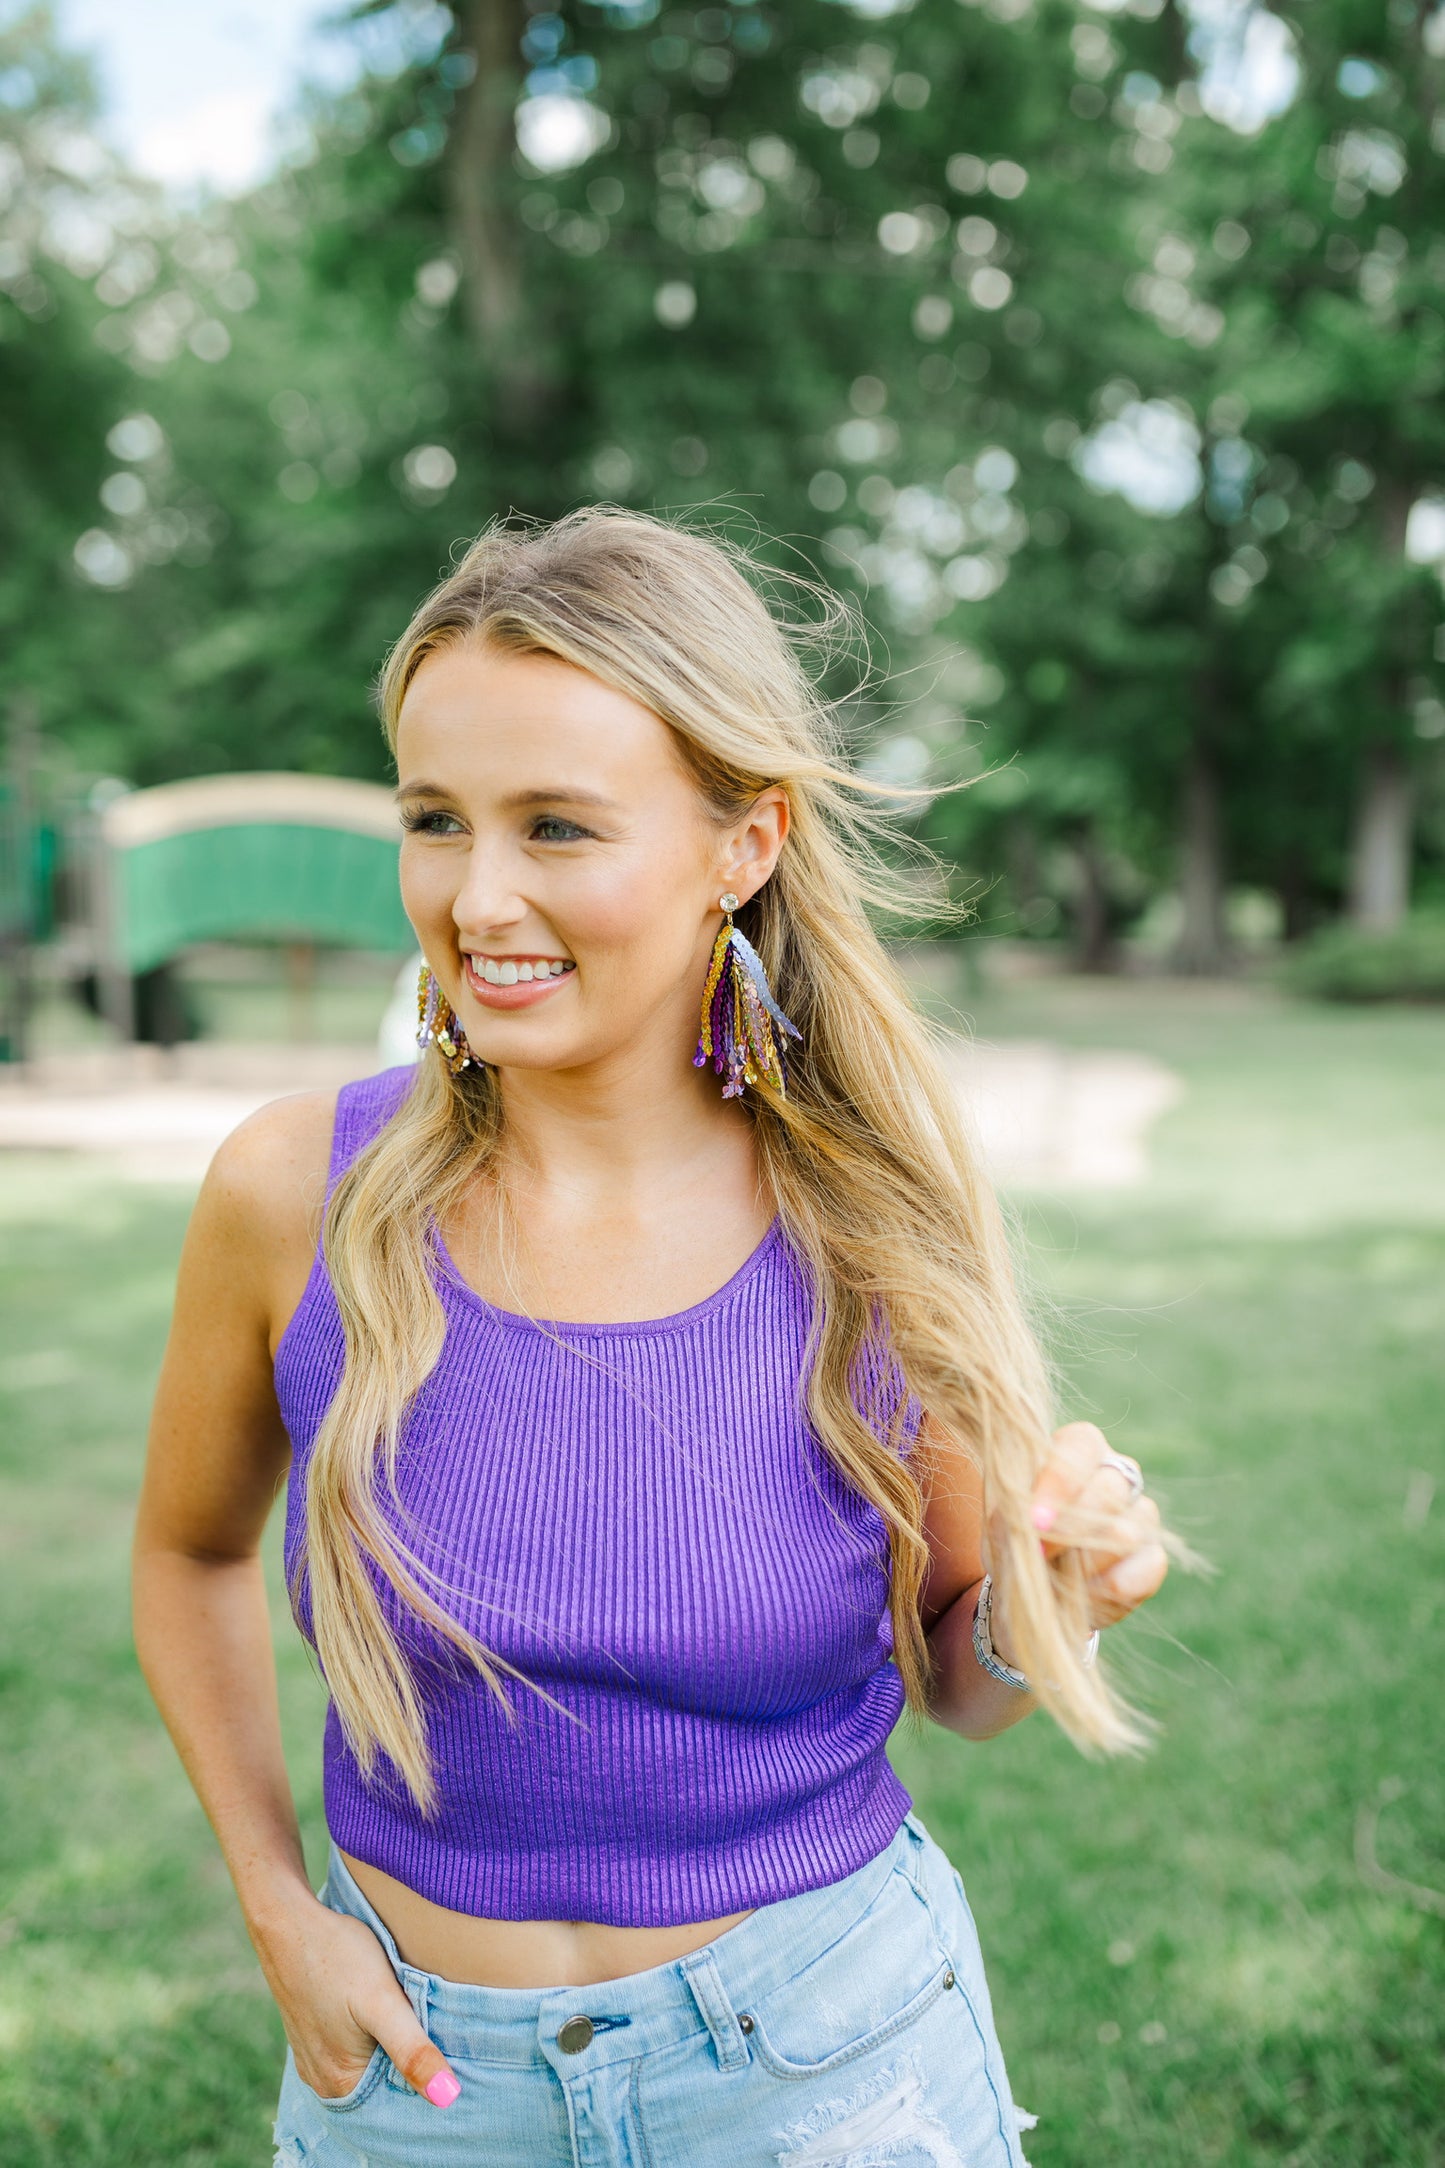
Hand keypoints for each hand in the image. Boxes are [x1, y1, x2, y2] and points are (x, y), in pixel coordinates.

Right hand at [254, 1892, 461, 2108]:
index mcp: (340, 2084)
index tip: (456, 2066)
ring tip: (417, 2026)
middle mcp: (323, 2081)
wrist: (289, 1920)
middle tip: (442, 2039)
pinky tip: (387, 2017)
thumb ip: (413, 2050)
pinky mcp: (313, 2034)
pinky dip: (373, 2039)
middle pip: (382, 2088)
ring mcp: (314, 2057)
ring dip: (392, 2052)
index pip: (397, 2107)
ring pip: (369, 2067)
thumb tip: (448, 2098)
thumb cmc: (337, 1956)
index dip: (428, 2085)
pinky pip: (352, 2050)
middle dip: (411, 2069)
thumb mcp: (383, 2001)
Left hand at [988, 1421, 1167, 1661]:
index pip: (1081, 1445)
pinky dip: (1110, 1589)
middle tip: (1041, 1555)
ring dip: (1084, 1565)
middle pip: (1110, 1489)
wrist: (1032, 1590)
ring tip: (1058, 1577)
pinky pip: (1146, 1569)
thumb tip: (1035, 1522)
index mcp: (1076, 1448)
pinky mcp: (1154, 1557)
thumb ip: (1014, 1512)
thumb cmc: (1014, 1540)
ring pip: (1126, 1533)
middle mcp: (1115, 1474)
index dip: (1060, 1482)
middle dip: (1071, 1529)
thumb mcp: (1002, 1524)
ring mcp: (1142, 1514)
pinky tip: (1085, 1594)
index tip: (1035, 1521)